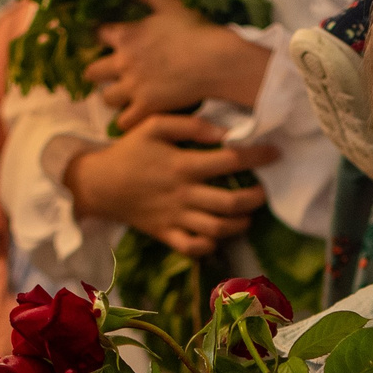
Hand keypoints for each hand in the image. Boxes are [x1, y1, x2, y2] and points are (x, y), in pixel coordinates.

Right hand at [64, 114, 275, 257]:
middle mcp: (182, 194)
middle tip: (263, 191)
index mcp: (182, 165)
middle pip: (230, 202)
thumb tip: (223, 132)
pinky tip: (217, 235)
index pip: (229, 161)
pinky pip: (193, 247)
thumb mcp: (153, 126)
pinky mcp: (165, 234)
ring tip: (247, 214)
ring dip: (239, 224)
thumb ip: (189, 125)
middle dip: (255, 198)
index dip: (257, 156)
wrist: (97, 183)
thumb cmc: (129, 151)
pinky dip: (210, 245)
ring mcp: (174, 217)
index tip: (275, 153)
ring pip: (216, 229)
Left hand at [86, 0, 273, 128]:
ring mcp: (132, 88)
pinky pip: (123, 122)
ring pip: (106, 98)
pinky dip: (127, 121)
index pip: (97, 36)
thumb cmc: (193, 30)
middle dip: (98, 72)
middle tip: (113, 74)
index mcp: (125, 35)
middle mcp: (122, 62)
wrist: (215, 61)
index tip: (109, 41)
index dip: (102, 38)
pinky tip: (136, 116)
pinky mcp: (145, 108)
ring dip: (113, 97)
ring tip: (126, 95)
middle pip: (92, 72)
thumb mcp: (165, 2)